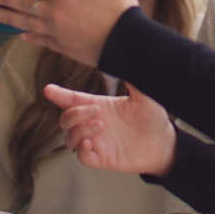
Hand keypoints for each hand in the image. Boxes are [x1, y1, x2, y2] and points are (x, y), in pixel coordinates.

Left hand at [0, 0, 137, 66]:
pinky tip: (19, 33)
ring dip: (6, 18)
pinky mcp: (62, 47)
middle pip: (22, 3)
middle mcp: (55, 11)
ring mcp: (56, 31)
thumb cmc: (123, 8)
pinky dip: (27, 35)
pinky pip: (38, 40)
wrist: (129, 44)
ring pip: (24, 23)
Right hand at [44, 82, 175, 175]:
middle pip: (66, 119)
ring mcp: (97, 141)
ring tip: (100, 126)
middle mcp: (94, 123)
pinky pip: (82, 157)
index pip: (73, 99)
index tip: (48, 89)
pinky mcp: (103, 158)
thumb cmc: (154, 117)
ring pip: (69, 138)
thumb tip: (127, 55)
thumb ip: (133, 78)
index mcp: (101, 105)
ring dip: (79, 131)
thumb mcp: (144, 95)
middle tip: (96, 111)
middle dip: (75, 114)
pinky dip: (82, 150)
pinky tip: (91, 142)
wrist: (165, 143)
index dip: (59, 95)